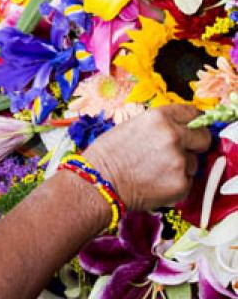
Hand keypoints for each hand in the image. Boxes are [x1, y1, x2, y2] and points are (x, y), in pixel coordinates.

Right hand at [85, 105, 210, 211]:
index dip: (191, 123)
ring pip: (194, 163)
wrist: (96, 184)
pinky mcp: (180, 185)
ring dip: (181, 167)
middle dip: (194, 145)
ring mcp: (178, 162)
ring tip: (155, 172)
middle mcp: (172, 136)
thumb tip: (178, 129)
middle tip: (179, 153)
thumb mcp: (132, 126)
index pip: (192, 114)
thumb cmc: (106, 156)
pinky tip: (155, 184)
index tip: (190, 129)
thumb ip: (159, 126)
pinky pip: (187, 183)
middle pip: (203, 137)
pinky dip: (175, 185)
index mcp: (159, 117)